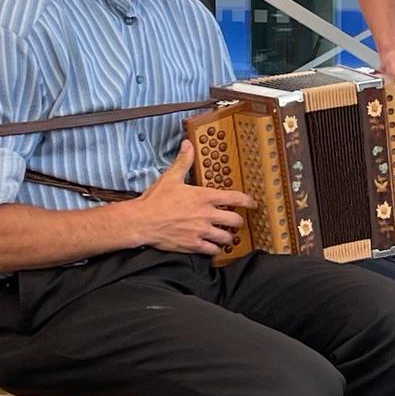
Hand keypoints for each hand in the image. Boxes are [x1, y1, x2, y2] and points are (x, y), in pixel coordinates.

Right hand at [128, 140, 256, 255]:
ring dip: (228, 237)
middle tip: (236, 221)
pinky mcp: (193, 245)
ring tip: (225, 235)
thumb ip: (183, 162)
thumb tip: (188, 144)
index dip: (248, 201)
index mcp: (204, 197)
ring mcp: (201, 231)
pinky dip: (215, 249)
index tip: (253, 203)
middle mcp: (207, 214)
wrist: (141, 221)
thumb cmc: (155, 200)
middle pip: (235, 220)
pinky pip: (213, 250)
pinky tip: (213, 247)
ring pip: (226, 237)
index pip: (235, 198)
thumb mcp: (170, 178)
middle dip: (238, 221)